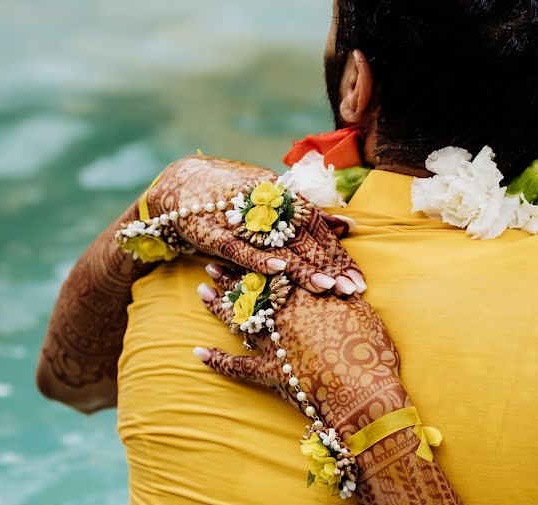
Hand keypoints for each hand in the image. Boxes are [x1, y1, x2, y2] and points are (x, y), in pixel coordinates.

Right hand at [147, 155, 364, 294]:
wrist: (179, 182)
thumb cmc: (233, 196)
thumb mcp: (272, 200)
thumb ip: (307, 214)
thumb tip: (345, 226)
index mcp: (281, 195)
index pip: (317, 226)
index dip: (338, 252)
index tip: (359, 278)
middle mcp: (263, 203)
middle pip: (303, 237)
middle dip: (329, 265)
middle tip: (352, 289)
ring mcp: (238, 216)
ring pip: (276, 243)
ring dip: (302, 266)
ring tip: (327, 287)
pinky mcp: (212, 231)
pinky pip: (239, 246)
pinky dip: (258, 257)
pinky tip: (280, 269)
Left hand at [193, 263, 406, 434]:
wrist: (364, 392)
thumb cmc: (370, 350)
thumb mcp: (362, 310)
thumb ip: (344, 289)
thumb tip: (338, 272)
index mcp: (307, 297)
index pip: (276, 270)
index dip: (259, 258)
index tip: (244, 245)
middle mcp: (284, 316)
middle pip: (251, 291)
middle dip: (230, 276)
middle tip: (211, 263)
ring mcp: (273, 345)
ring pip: (238, 320)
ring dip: (217, 307)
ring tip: (201, 291)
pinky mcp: (269, 373)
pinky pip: (236, 367)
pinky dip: (216, 360)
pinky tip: (198, 352)